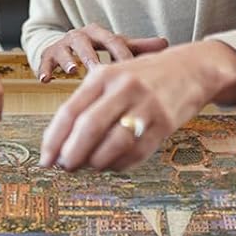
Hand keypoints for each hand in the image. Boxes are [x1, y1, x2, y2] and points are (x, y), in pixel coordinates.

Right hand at [35, 24, 168, 79]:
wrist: (66, 46)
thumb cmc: (97, 49)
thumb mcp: (116, 47)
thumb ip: (139, 47)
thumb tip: (165, 43)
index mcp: (100, 33)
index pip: (113, 41)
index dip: (120, 55)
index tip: (130, 70)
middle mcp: (81, 35)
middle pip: (89, 43)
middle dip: (93, 56)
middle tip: (99, 70)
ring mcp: (63, 44)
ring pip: (66, 50)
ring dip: (69, 60)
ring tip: (72, 70)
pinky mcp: (48, 53)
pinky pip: (45, 60)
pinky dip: (45, 69)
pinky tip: (46, 79)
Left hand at [38, 41, 235, 171]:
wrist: (191, 69)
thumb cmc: (143, 77)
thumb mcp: (112, 77)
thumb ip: (87, 103)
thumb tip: (60, 142)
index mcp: (104, 75)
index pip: (70, 111)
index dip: (53, 139)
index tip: (44, 159)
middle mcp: (124, 88)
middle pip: (89, 128)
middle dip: (71, 154)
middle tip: (64, 167)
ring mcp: (147, 106)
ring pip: (112, 144)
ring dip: (95, 162)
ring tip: (88, 166)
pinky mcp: (165, 123)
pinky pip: (136, 153)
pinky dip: (119, 164)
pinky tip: (111, 164)